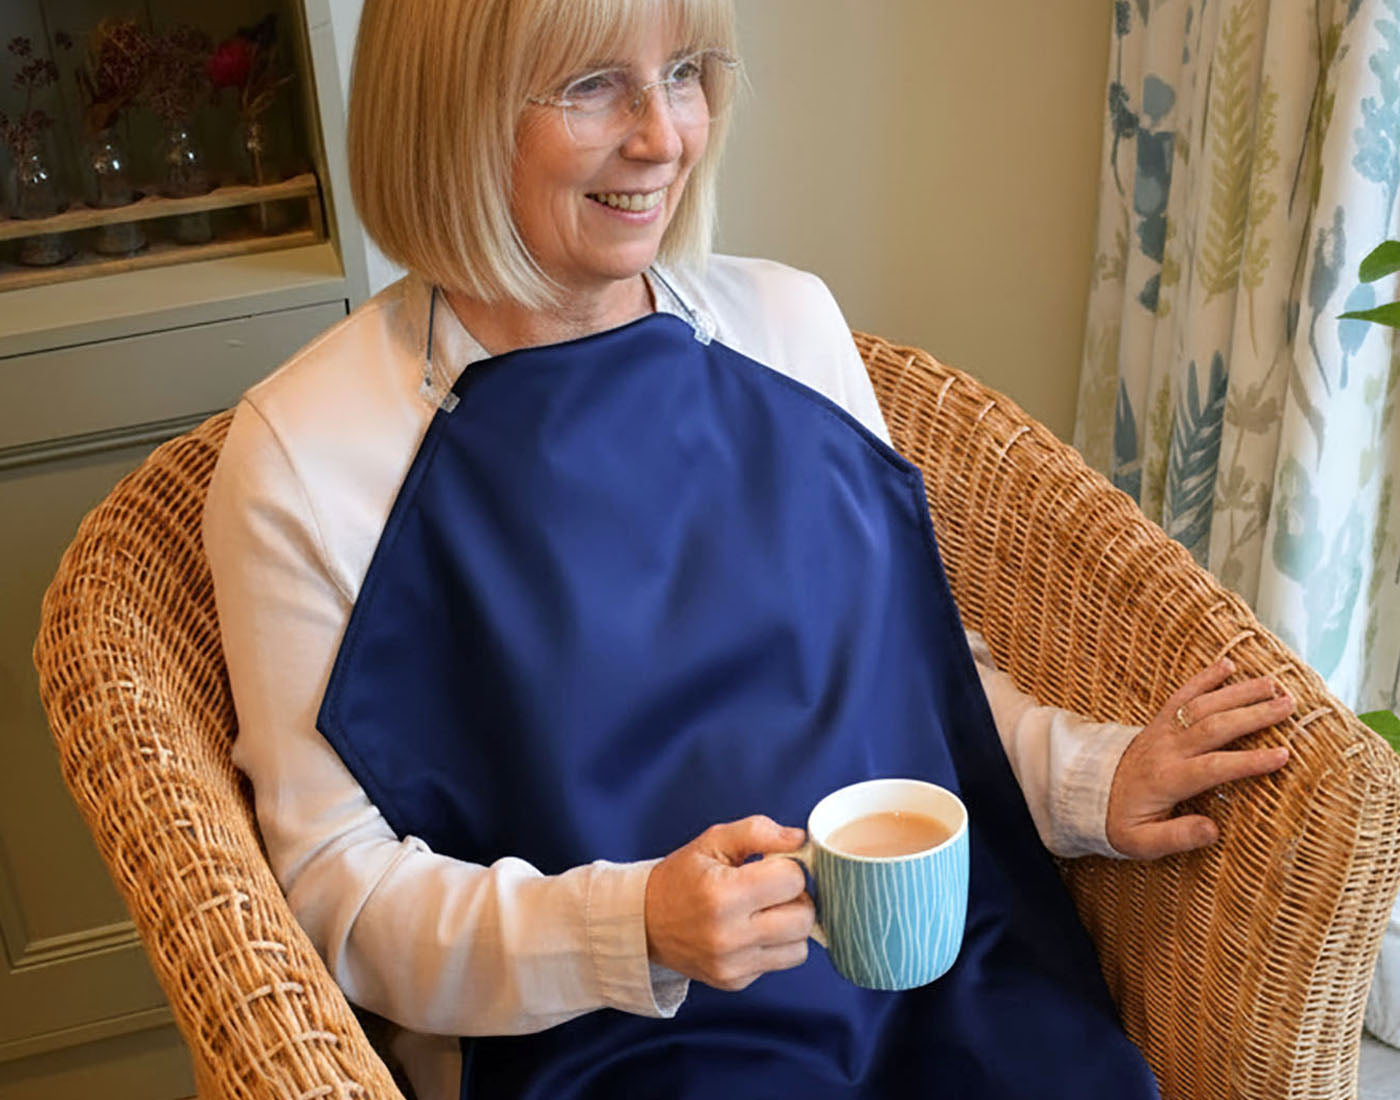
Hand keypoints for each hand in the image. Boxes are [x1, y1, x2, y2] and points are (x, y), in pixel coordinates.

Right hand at [644, 815, 814, 990]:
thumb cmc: (682, 878)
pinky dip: (777, 946)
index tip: (770, 865)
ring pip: (800, 947)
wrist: (644, 923)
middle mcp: (729, 935)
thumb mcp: (712, 841)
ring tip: (767, 911)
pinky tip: (753, 931)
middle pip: (804, 917)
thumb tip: (799, 839)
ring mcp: (732, 965)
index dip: (787, 866)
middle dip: (796, 897)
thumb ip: (758, 831)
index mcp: (722, 894)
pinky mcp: (735, 982)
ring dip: (792, 925)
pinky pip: (781, 963)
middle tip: (774, 888)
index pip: (793, 880)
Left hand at [1106, 657, 1293, 859]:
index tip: (1282, 755)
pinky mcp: (1160, 721)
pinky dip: (1204, 677)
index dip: (1247, 761)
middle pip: (1212, 726)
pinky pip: (1182, 694)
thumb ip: (1177, 837)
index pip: (1212, 767)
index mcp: (1166, 780)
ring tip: (1274, 685)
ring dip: (1237, 692)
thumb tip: (1213, 830)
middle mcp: (1166, 749)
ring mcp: (1162, 730)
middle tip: (1289, 706)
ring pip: (1202, 705)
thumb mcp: (1142, 842)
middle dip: (1252, 715)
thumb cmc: (1122, 820)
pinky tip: (1229, 664)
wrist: (1088, 792)